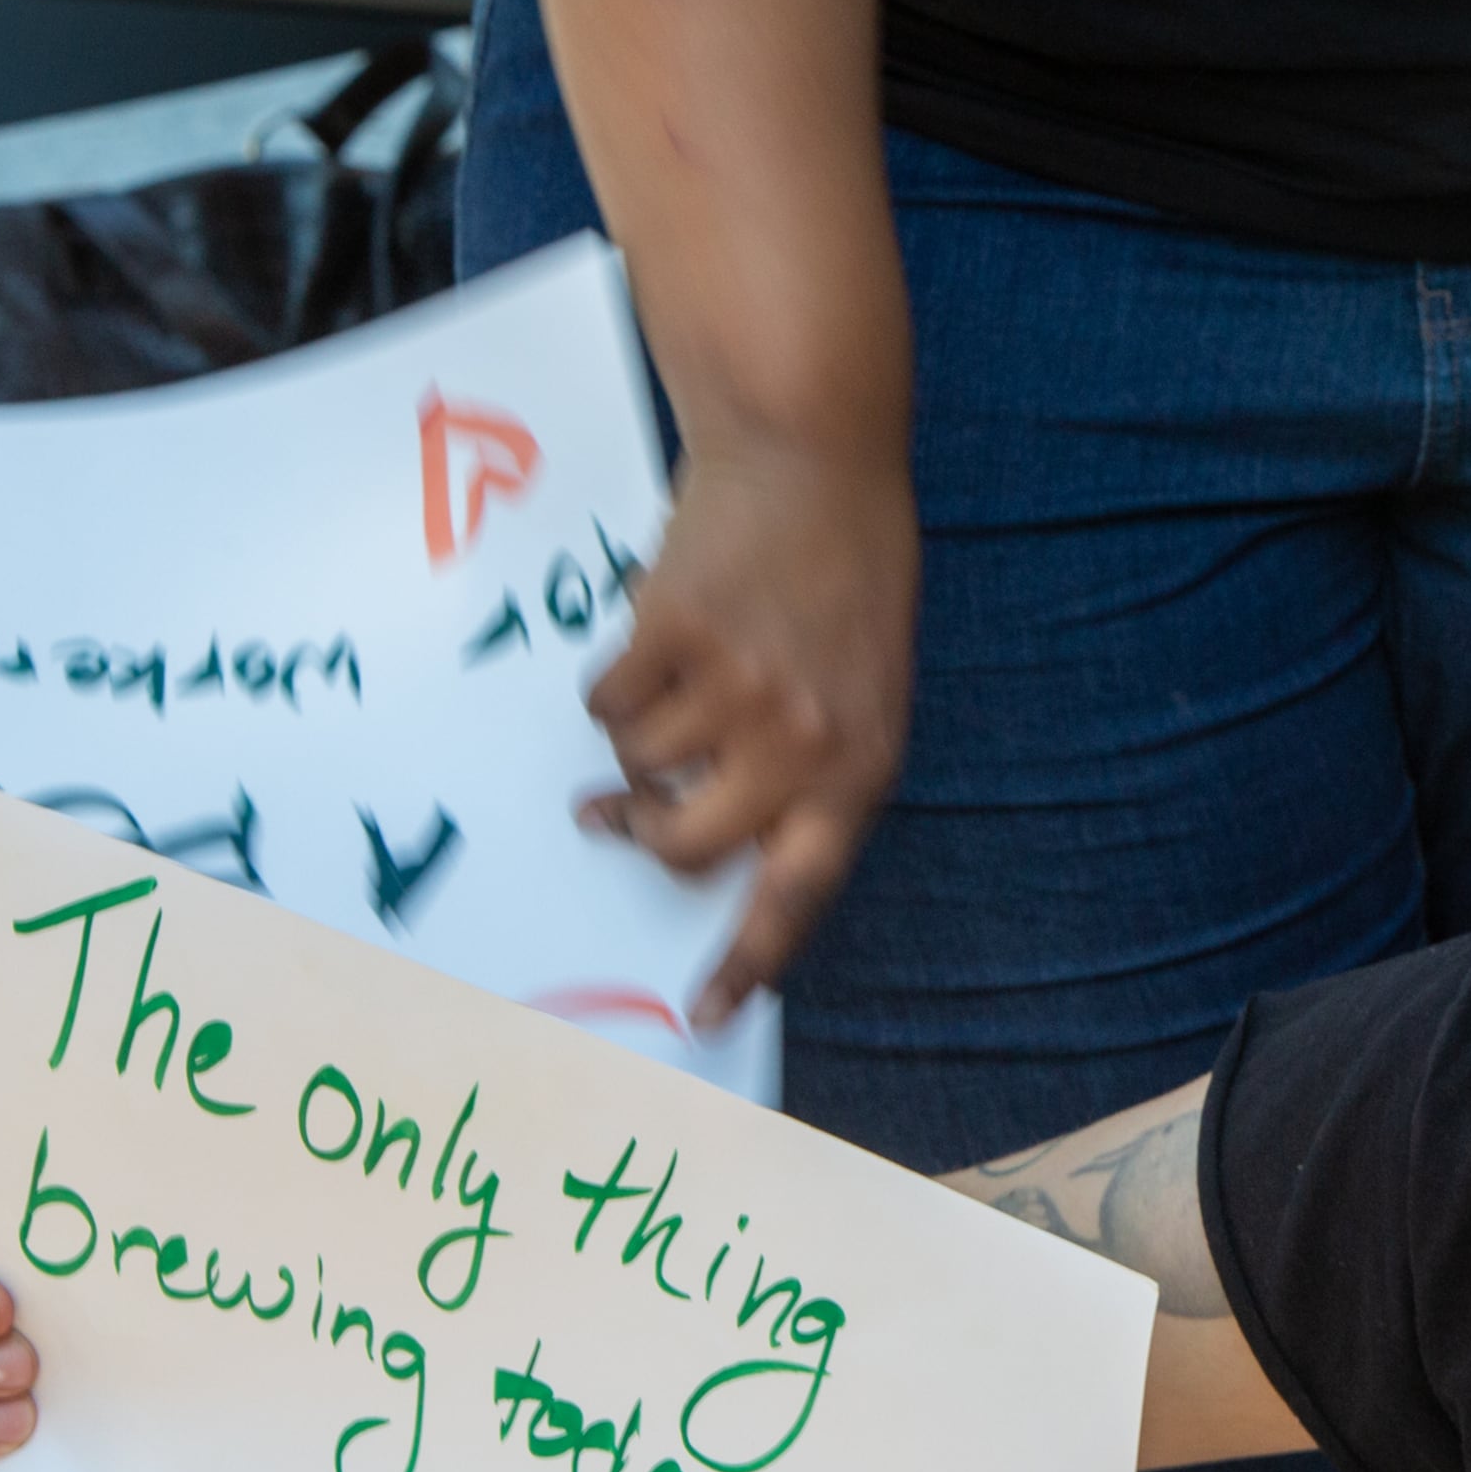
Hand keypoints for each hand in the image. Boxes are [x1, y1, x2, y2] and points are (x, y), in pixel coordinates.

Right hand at [584, 427, 917, 1024]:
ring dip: (636, 740)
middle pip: (686, 847)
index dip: (746, 958)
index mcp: (860, 765)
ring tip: (674, 678)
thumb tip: (715, 842)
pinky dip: (614, 683)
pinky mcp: (674, 636)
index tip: (703, 1013)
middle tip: (624, 813)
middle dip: (646, 832)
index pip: (798, 891)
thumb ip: (811, 768)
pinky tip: (657, 637)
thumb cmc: (843, 577)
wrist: (814, 457)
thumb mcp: (864, 687)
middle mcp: (803, 741)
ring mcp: (737, 689)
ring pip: (637, 770)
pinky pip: (606, 706)